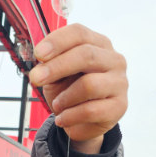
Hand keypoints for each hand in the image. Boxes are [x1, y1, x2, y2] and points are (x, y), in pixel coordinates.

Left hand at [29, 24, 127, 151]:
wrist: (82, 122)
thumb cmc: (70, 92)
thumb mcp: (56, 75)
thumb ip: (50, 66)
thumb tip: (40, 67)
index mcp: (98, 44)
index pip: (79, 33)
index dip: (57, 41)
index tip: (38, 54)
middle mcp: (114, 60)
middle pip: (86, 55)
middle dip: (57, 67)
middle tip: (35, 78)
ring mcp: (120, 83)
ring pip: (89, 85)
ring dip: (65, 98)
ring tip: (56, 105)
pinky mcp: (119, 106)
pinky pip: (90, 110)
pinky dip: (70, 116)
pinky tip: (62, 119)